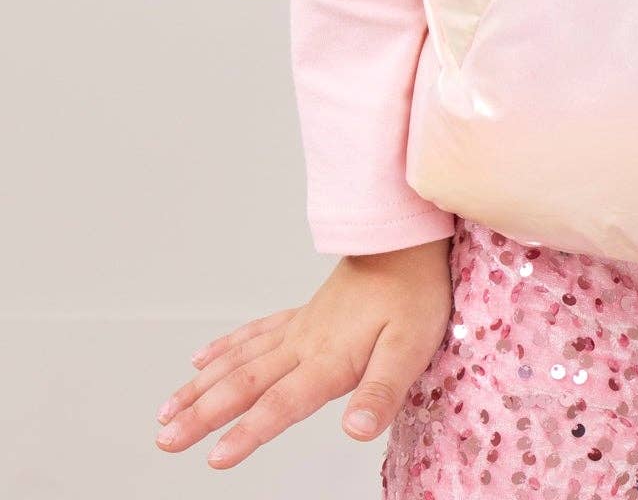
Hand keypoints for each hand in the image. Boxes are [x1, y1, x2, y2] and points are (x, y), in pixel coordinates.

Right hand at [153, 237, 452, 469]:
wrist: (406, 238)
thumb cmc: (414, 294)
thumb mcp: (410, 348)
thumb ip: (381, 392)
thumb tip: (355, 431)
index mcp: (327, 360)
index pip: (280, 404)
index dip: (248, 433)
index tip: (213, 458)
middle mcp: (303, 345)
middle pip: (243, 384)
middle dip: (201, 414)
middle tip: (164, 440)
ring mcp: (298, 328)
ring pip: (238, 360)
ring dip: (200, 387)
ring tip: (166, 413)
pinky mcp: (303, 316)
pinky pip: (254, 334)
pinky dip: (223, 349)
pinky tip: (200, 360)